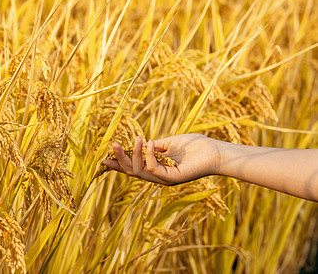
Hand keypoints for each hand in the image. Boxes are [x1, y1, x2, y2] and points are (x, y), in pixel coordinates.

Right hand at [102, 134, 220, 184]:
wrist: (215, 151)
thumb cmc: (195, 146)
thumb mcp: (169, 143)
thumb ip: (154, 146)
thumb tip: (139, 143)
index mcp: (156, 169)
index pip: (132, 168)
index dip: (118, 164)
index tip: (104, 158)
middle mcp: (158, 177)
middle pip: (131, 172)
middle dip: (120, 159)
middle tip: (113, 144)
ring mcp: (164, 179)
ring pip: (139, 171)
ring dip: (134, 155)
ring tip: (137, 139)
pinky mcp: (172, 179)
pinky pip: (153, 169)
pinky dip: (149, 155)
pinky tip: (151, 143)